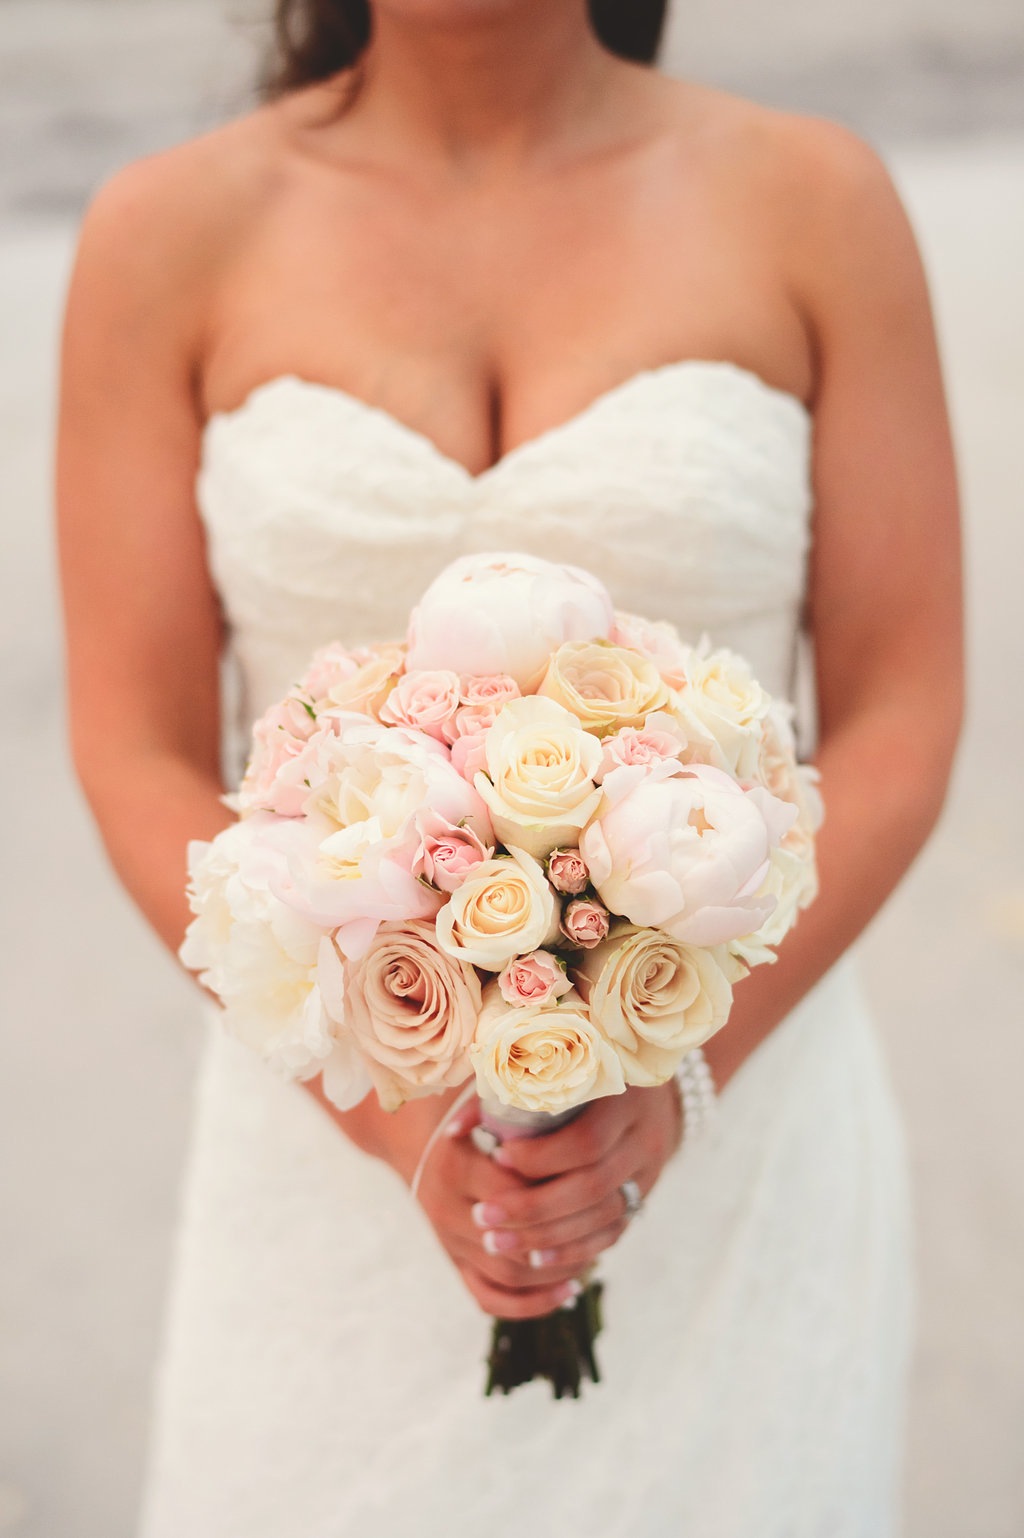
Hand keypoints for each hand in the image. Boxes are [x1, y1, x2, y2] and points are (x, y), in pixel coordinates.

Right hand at [412, 1105, 588, 1319]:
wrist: (419, 1142)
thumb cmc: (465, 1115)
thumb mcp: (482, 1100)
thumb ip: (513, 1102)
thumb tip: (555, 1102)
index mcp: (452, 1167)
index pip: (512, 1192)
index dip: (552, 1190)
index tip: (588, 1180)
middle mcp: (444, 1211)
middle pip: (510, 1240)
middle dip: (557, 1237)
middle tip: (598, 1227)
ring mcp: (449, 1243)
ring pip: (506, 1274)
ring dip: (552, 1271)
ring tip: (592, 1256)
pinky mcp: (456, 1264)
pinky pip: (490, 1298)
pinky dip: (531, 1302)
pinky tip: (570, 1290)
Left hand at [462, 1083, 682, 1293]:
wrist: (647, 1082)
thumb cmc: (584, 1067)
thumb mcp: (554, 1068)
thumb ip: (506, 1093)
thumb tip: (454, 1131)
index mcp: (626, 1097)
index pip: (586, 1141)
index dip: (540, 1157)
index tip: (497, 1157)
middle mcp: (645, 1136)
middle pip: (591, 1187)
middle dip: (532, 1208)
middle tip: (483, 1216)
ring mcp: (649, 1171)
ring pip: (601, 1218)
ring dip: (546, 1236)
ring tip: (497, 1242)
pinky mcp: (643, 1196)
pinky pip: (612, 1234)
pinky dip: (573, 1250)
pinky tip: (535, 1258)